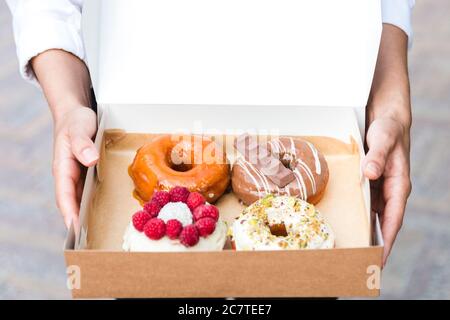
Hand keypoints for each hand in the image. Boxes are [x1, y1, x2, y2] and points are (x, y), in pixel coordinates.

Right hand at [52, 107, 97, 228]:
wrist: (76, 114)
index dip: (69, 211)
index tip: (74, 227)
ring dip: (87, 215)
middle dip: (78, 221)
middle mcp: (68, 176)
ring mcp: (77, 176)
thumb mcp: (78, 129)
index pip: (64, 194)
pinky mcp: (87, 174)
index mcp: (62, 167)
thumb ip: (82, 144)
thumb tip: (90, 161)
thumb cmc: (75, 121)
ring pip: (81, 199)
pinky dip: (94, 203)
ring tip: (99, 233)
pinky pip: (89, 192)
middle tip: (89, 239)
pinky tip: (106, 212)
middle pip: (72, 203)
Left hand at [362, 116, 411, 264]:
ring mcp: (379, 188)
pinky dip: (357, 217)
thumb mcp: (383, 139)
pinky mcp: (369, 184)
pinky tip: (347, 226)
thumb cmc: (388, 128)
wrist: (384, 118)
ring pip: (372, 217)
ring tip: (351, 252)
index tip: (378, 260)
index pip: (393, 219)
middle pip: (382, 224)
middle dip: (374, 244)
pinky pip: (364, 205)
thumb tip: (369, 174)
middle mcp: (390, 191)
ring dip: (364, 233)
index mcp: (398, 185)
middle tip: (359, 265)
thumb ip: (378, 155)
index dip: (386, 240)